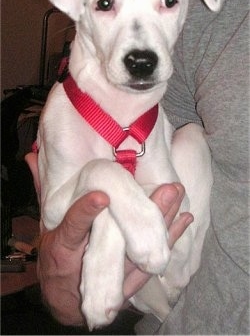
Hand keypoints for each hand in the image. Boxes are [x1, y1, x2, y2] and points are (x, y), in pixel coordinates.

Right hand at [25, 152, 192, 325]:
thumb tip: (31, 157)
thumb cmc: (55, 258)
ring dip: (163, 224)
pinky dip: (168, 240)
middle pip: (121, 240)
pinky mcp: (129, 282)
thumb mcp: (47, 224)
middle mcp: (89, 261)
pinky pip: (151, 262)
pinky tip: (184, 220)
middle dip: (148, 214)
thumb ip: (42, 191)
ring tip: (178, 196)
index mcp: (63, 246)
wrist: (65, 302)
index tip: (102, 195)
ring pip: (141, 251)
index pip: (73, 227)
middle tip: (169, 190)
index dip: (86, 212)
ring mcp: (112, 275)